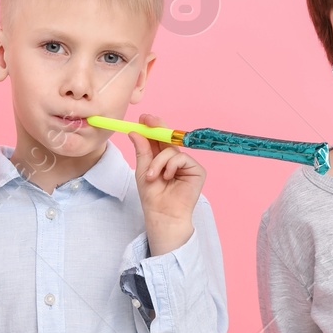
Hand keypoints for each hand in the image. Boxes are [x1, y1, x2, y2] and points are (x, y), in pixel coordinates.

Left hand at [127, 112, 203, 255]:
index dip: (152, 127)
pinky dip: (171, 166)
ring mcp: (187, 164)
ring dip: (158, 162)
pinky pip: (182, 158)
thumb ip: (142, 151)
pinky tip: (167, 177)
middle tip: (147, 121)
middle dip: (157, 128)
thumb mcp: (143, 170)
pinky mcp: (197, 170)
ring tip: (153, 177)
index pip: (159, 138)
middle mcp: (175, 159)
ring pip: (172, 150)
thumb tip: (136, 131)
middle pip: (169, 137)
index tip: (142, 118)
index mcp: (162, 158)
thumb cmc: (153, 197)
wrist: (162, 214)